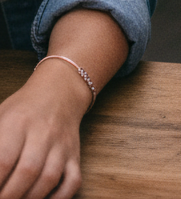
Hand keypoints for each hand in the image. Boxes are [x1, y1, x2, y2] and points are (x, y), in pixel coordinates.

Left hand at [0, 60, 87, 198]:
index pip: (4, 158)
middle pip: (27, 170)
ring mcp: (61, 145)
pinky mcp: (74, 156)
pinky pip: (73, 181)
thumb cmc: (22, 109)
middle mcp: (43, 132)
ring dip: (31, 198)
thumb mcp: (0, 116)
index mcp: (19, 121)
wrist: (59, 91)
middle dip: (9, 194)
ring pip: (49, 178)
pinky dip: (59, 197)